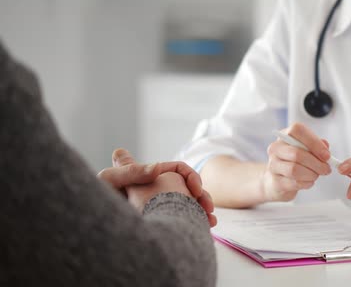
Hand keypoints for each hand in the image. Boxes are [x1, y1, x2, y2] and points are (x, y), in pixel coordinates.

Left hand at [98, 149, 216, 226]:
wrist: (92, 231)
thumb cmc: (93, 204)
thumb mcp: (108, 182)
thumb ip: (130, 172)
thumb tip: (157, 168)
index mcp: (145, 176)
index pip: (175, 169)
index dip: (188, 175)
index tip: (196, 189)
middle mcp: (154, 189)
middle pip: (186, 186)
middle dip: (201, 194)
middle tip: (208, 208)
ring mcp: (159, 206)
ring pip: (188, 203)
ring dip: (201, 209)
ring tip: (209, 221)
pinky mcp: (160, 221)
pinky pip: (183, 218)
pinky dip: (195, 221)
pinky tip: (203, 226)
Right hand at [262, 123, 331, 201]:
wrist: (278, 181)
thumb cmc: (296, 161)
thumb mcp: (307, 150)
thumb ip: (318, 145)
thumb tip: (325, 148)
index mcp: (285, 135)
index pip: (297, 130)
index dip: (314, 142)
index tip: (327, 155)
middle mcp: (276, 148)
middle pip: (297, 154)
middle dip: (317, 163)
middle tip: (326, 169)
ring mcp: (273, 165)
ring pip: (295, 170)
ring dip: (311, 174)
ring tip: (316, 175)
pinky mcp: (276, 182)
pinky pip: (294, 183)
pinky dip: (307, 183)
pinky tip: (309, 182)